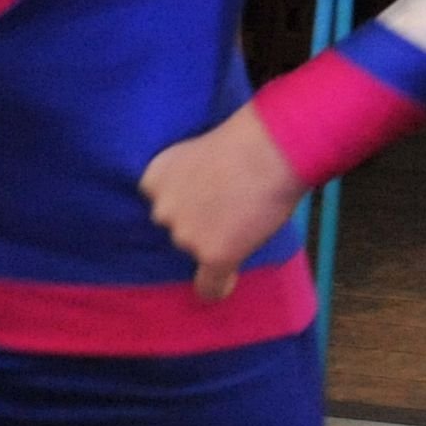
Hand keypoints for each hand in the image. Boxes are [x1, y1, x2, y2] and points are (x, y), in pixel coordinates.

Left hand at [138, 104, 303, 301]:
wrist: (272, 148)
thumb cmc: (248, 139)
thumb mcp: (200, 150)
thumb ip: (189, 177)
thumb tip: (202, 198)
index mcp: (153, 178)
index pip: (160, 202)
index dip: (186, 200)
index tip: (207, 196)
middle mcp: (162, 210)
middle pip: (176, 230)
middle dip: (198, 223)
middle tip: (232, 207)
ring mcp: (185, 236)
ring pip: (196, 253)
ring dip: (215, 245)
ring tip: (248, 222)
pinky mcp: (212, 255)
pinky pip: (210, 286)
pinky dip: (218, 286)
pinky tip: (228, 283)